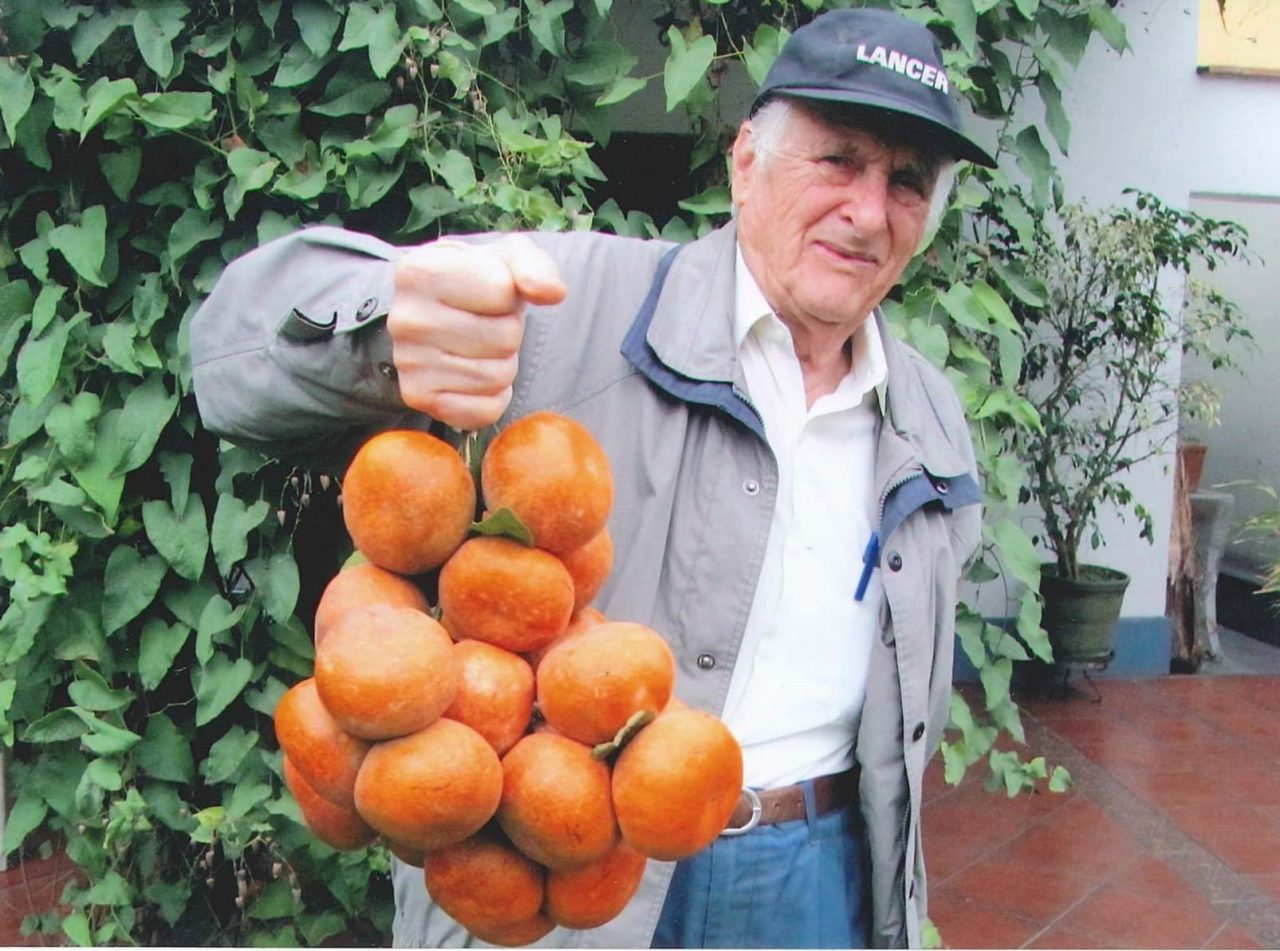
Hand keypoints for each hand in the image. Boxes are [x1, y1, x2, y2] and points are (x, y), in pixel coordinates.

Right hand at [388, 234, 565, 430]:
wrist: (439, 313)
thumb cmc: (478, 281)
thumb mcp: (508, 258)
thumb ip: (535, 266)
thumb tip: (553, 292)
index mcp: (419, 272)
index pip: (502, 291)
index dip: (510, 294)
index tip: (489, 292)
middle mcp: (404, 318)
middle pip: (504, 338)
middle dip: (509, 331)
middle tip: (485, 323)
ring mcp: (407, 362)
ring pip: (497, 377)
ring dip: (502, 364)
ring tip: (478, 346)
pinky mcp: (418, 398)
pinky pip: (485, 411)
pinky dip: (492, 398)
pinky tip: (473, 375)